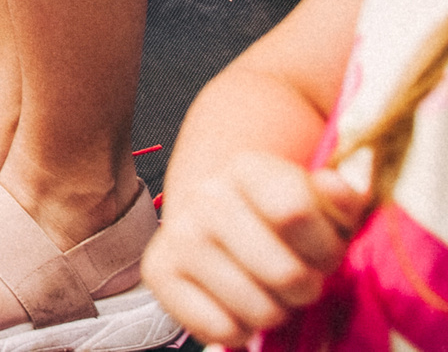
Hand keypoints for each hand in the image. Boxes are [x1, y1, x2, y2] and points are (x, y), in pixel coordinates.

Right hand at [142, 153, 364, 347]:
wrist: (220, 224)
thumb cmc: (284, 224)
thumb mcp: (323, 208)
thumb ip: (341, 200)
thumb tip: (335, 187)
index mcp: (248, 169)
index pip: (294, 213)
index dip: (324, 248)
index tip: (321, 252)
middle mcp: (206, 195)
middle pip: (285, 274)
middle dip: (304, 288)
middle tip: (295, 278)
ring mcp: (178, 234)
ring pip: (259, 309)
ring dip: (274, 311)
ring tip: (266, 291)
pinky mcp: (157, 272)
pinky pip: (221, 330)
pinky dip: (238, 330)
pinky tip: (236, 305)